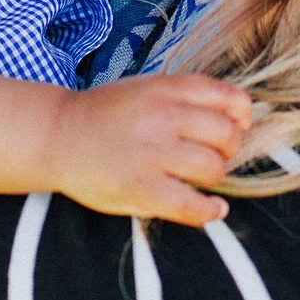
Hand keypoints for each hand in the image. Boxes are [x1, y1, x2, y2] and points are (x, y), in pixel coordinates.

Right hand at [45, 75, 253, 226]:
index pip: (226, 96)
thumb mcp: (146, 89)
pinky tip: (212, 209)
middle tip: (213, 154)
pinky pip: (192, 205)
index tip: (238, 124)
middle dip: (228, 147)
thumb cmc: (107, 114)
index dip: (241, 114)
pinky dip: (210, 210)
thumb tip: (240, 116)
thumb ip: (187, 97)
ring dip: (214, 176)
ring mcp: (151, 154)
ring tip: (201, 178)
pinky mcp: (141, 189)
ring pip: (213, 168)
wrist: (58, 135)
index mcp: (165, 89)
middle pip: (226, 135)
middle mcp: (162, 117)